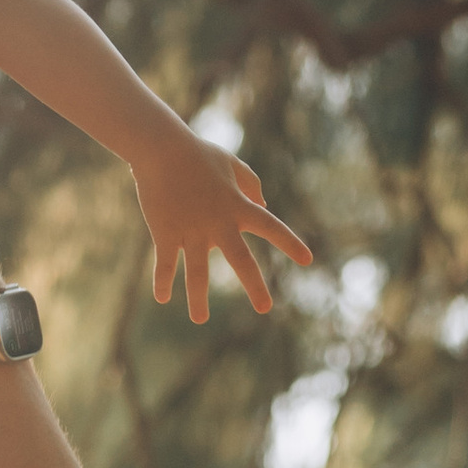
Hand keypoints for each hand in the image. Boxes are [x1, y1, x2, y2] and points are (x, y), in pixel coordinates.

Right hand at [134, 129, 311, 325]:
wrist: (160, 147)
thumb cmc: (197, 153)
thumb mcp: (231, 164)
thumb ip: (251, 184)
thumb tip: (265, 206)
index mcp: (237, 206)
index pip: (271, 227)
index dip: (290, 243)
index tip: (307, 260)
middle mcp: (217, 223)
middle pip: (240, 260)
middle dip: (254, 285)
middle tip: (265, 308)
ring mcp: (190, 231)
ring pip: (196, 272)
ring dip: (198, 299)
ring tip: (199, 320)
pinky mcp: (165, 233)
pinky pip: (165, 264)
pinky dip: (162, 282)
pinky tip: (161, 299)